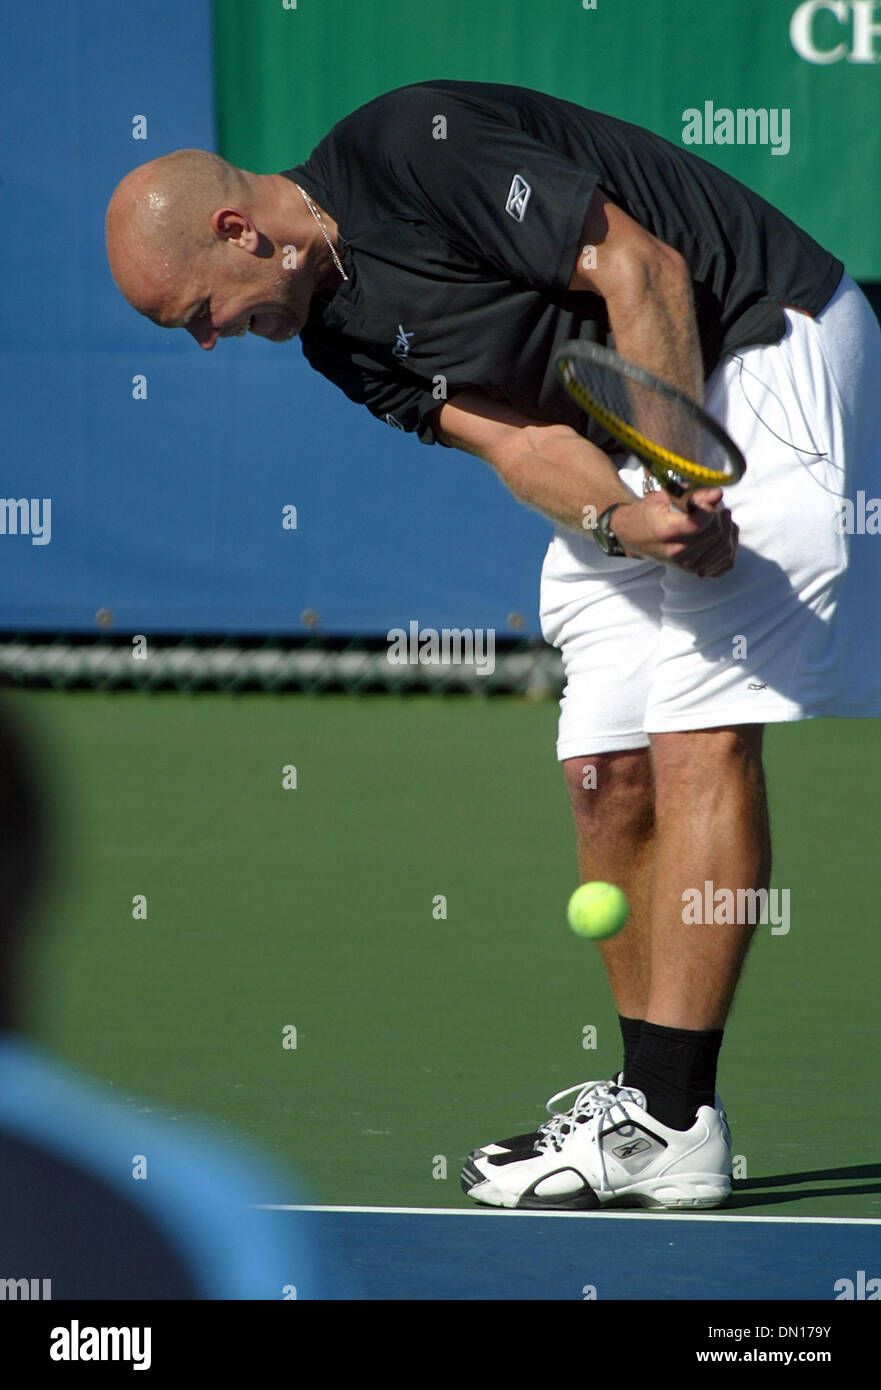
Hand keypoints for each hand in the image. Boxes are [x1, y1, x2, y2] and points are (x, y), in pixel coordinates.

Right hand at [611, 487, 738, 576]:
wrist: (634, 535)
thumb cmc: (648, 513)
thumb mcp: (665, 496)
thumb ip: (693, 495)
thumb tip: (718, 494)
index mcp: (665, 530)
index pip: (701, 522)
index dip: (711, 508)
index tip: (709, 500)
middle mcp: (676, 551)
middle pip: (716, 534)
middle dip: (721, 517)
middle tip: (717, 508)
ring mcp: (685, 564)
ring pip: (724, 547)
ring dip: (728, 530)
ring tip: (720, 519)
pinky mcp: (693, 570)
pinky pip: (725, 562)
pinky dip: (729, 547)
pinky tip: (723, 536)